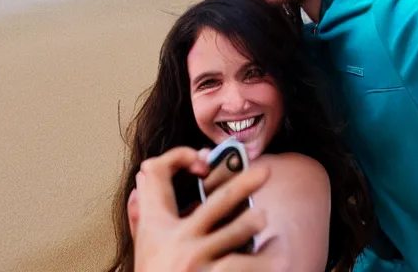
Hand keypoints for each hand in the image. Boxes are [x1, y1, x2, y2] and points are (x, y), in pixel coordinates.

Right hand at [130, 146, 268, 271]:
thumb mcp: (143, 245)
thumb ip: (141, 214)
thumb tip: (141, 179)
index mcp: (160, 227)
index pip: (163, 181)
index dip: (180, 158)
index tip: (204, 157)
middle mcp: (182, 243)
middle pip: (219, 202)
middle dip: (244, 181)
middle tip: (265, 170)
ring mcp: (200, 265)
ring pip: (237, 233)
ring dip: (254, 220)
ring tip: (263, 215)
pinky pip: (248, 267)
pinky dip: (265, 257)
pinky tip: (276, 252)